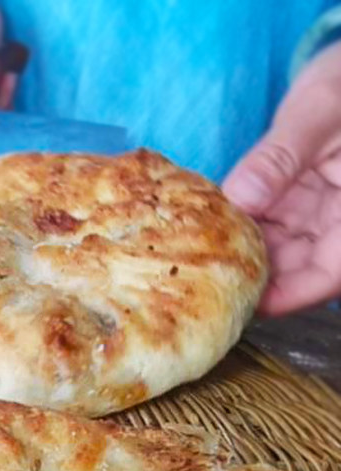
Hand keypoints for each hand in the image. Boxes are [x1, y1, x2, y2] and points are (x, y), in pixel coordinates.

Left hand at [223, 42, 340, 315]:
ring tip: (198, 260)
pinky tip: (210, 229)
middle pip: (302, 266)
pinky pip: (270, 223)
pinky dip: (243, 227)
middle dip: (258, 276)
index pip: (331, 271)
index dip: (293, 295)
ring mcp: (320, 210)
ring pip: (281, 248)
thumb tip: (242, 199)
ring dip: (245, 253)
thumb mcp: (320, 109)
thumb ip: (282, 156)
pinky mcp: (299, 200)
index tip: (249, 304)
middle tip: (206, 282)